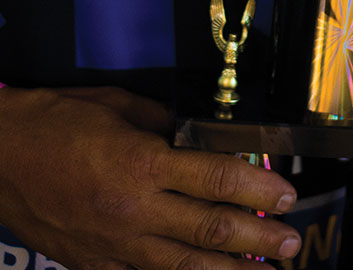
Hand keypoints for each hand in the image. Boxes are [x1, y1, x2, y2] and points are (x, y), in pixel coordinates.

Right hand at [0, 85, 300, 269]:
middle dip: (256, 238)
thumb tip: (194, 136)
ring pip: (183, 266)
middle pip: (208, 230)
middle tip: (290, 242)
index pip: (214, 178)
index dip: (256, 188)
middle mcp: (133, 209)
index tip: (284, 194)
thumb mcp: (116, 106)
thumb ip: (161, 123)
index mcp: (140, 162)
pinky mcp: (97, 264)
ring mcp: (115, 244)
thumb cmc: (54, 122)